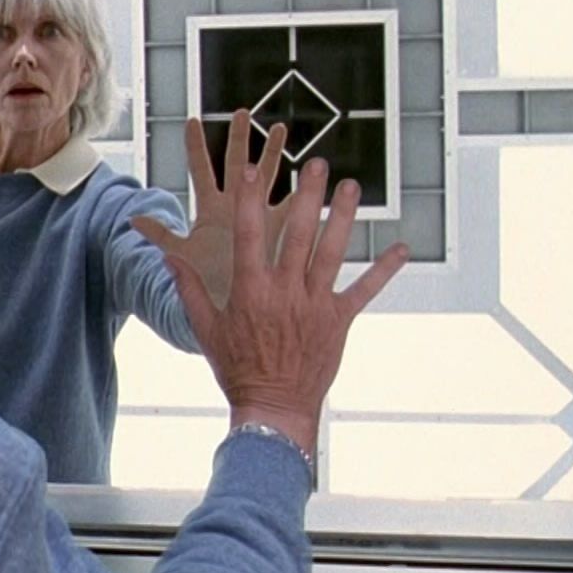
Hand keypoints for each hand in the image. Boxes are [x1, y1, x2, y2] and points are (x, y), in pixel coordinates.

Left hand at [131, 110, 289, 307]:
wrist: (232, 306)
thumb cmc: (205, 280)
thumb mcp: (182, 255)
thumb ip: (161, 234)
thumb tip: (130, 218)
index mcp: (210, 210)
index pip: (201, 170)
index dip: (197, 146)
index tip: (193, 120)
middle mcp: (234, 207)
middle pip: (236, 164)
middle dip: (239, 138)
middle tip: (242, 112)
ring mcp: (258, 215)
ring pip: (267, 176)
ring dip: (273, 153)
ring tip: (280, 128)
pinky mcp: (279, 228)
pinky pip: (292, 204)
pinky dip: (303, 190)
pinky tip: (314, 172)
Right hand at [158, 150, 408, 454]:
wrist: (274, 409)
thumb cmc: (237, 369)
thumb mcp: (206, 329)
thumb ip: (190, 289)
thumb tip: (170, 258)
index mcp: (251, 291)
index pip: (250, 235)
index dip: (252, 200)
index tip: (255, 169)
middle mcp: (285, 292)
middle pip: (298, 235)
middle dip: (307, 196)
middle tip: (316, 163)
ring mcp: (315, 305)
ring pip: (332, 253)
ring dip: (342, 217)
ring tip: (350, 187)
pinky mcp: (339, 321)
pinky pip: (365, 291)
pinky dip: (384, 270)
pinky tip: (402, 248)